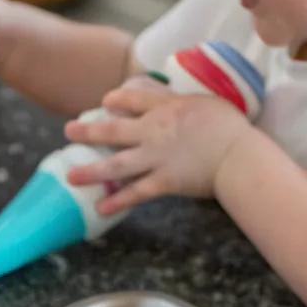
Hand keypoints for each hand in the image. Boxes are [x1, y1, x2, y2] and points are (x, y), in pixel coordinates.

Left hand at [64, 78, 254, 214]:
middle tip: (68, 131)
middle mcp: (154, 131)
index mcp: (167, 108)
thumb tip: (179, 102)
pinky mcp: (164, 181)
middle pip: (114, 130)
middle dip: (88, 131)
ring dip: (91, 171)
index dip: (116, 99)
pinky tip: (101, 208)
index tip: (105, 101)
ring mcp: (157, 157)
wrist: (239, 155)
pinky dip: (118, 201)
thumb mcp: (206, 102)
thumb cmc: (230, 128)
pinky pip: (136, 193)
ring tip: (70, 176)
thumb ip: (185, 103)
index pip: (134, 98)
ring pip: (116, 163)